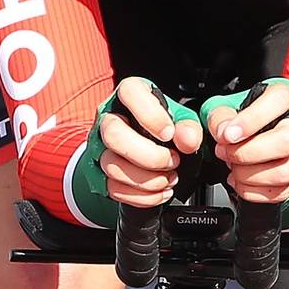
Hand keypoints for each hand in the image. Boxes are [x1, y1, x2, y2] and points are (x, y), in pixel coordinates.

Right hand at [98, 77, 202, 207]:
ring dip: (148, 180)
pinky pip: (113, 188)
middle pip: (114, 135)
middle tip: (173, 161)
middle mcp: (109, 118)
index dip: (150, 115)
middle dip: (149, 156)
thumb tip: (187, 140)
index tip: (169, 134)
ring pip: (112, 166)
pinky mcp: (99, 172)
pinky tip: (159, 192)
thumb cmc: (163, 126)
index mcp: (129, 95)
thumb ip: (188, 127)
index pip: (129, 92)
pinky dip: (141, 196)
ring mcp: (100, 146)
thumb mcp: (182, 119)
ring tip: (170, 178)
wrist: (148, 146)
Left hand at [203, 81, 288, 203]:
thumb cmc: (245, 122)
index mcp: (284, 98)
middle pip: (287, 140)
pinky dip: (255, 191)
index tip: (228, 135)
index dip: (252, 119)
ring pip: (287, 170)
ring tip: (233, 168)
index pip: (279, 100)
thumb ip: (221, 116)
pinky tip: (241, 181)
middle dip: (248, 153)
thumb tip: (224, 131)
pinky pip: (283, 192)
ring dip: (251, 175)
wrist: (262, 142)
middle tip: (226, 153)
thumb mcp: (225, 109)